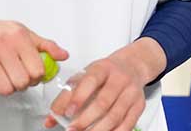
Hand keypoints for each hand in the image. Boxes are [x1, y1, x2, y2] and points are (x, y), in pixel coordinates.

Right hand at [0, 7, 67, 97]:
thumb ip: (45, 45)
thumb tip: (64, 56)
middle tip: (16, 77)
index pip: (37, 69)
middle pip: (21, 82)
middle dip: (21, 85)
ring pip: (4, 89)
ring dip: (5, 88)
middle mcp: (2, 44)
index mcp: (18, 36)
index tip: (32, 75)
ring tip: (3, 78)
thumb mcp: (23, 32)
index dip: (37, 77)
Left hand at [46, 38, 162, 130]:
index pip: (90, 82)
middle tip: (71, 130)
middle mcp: (119, 79)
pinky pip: (128, 124)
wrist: (132, 66)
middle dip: (86, 120)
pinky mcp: (139, 105)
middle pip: (103, 102)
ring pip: (115, 116)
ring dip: (98, 130)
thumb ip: (66, 96)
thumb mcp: (85, 76)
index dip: (79, 98)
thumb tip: (51, 119)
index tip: (68, 112)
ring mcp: (131, 92)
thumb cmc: (105, 73)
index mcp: (103, 68)